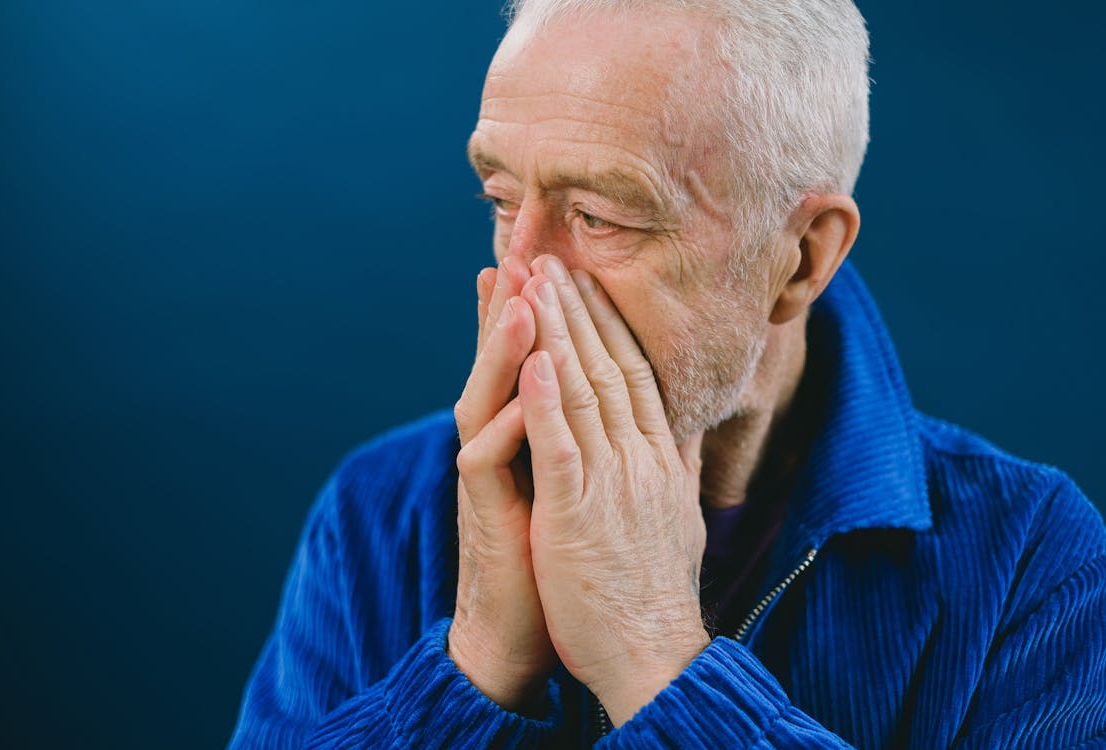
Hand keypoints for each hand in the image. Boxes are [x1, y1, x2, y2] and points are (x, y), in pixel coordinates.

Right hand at [447, 256, 557, 709]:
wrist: (521, 630)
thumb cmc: (560, 560)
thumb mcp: (582, 489)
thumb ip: (593, 444)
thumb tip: (631, 414)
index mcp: (529, 439)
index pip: (533, 365)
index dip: (542, 317)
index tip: (552, 267)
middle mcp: (501, 447)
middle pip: (502, 367)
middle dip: (513, 310)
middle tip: (521, 254)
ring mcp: (488, 475)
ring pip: (487, 397)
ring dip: (504, 350)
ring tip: (523, 301)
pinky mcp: (483, 508)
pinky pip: (488, 456)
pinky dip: (509, 420)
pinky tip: (526, 388)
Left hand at [517, 256, 710, 725]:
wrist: (653, 653)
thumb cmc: (655, 590)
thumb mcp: (676, 515)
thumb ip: (678, 466)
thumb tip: (687, 429)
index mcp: (660, 458)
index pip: (635, 374)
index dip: (608, 324)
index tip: (587, 284)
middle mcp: (641, 458)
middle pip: (609, 367)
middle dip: (579, 309)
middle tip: (555, 257)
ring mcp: (612, 482)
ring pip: (583, 390)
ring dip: (558, 332)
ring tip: (537, 281)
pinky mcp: (579, 512)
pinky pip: (562, 444)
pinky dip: (547, 397)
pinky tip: (533, 356)